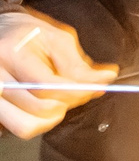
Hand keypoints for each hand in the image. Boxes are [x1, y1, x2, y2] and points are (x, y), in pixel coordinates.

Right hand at [0, 8, 113, 137]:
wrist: (1, 33)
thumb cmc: (27, 35)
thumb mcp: (57, 40)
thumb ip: (79, 64)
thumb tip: (105, 79)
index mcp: (11, 54)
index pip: (45, 86)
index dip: (75, 92)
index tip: (94, 89)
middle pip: (38, 108)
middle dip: (66, 104)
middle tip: (75, 93)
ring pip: (24, 125)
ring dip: (50, 118)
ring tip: (57, 101)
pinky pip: (17, 127)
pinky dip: (37, 121)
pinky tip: (43, 104)